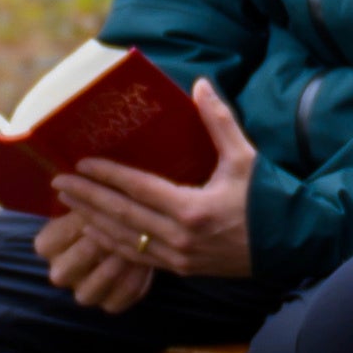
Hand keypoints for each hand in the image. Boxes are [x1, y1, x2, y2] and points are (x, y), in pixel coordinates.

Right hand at [32, 204, 160, 315]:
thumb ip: (90, 196)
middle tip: (113, 234)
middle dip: (89, 251)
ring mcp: (84, 292)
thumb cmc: (112, 207)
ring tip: (131, 250)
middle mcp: (60, 272)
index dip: (71, 230)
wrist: (137, 228)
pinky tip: (144, 265)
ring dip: (110, 270)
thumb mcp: (97, 198)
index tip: (94, 213)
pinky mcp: (109, 303)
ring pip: (87, 293)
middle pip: (62, 273)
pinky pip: (116, 301)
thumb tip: (93, 184)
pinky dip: (130, 283)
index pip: (45, 245)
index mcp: (48, 245)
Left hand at [41, 84, 259, 303]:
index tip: (80, 163)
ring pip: (124, 240)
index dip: (107, 176)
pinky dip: (112, 243)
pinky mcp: (182, 269)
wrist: (294, 245)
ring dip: (93, 221)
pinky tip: (95, 230)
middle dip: (86, 198)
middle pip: (121, 216)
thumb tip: (200, 83)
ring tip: (68, 204)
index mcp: (194, 209)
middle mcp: (181, 237)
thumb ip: (219, 121)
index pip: (138, 189)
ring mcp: (179, 258)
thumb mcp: (245, 157)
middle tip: (58, 182)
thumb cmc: (269, 199)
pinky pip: (137, 257)